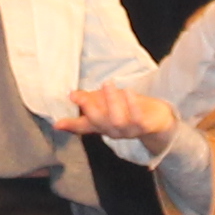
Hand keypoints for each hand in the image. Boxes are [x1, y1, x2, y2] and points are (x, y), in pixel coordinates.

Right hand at [53, 83, 178, 146]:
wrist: (158, 120)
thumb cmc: (128, 109)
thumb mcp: (106, 103)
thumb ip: (89, 100)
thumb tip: (70, 95)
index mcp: (102, 125)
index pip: (83, 126)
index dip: (70, 125)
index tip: (57, 124)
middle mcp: (113, 131)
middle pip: (98, 122)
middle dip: (89, 108)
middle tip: (81, 95)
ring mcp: (128, 130)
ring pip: (116, 120)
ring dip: (110, 101)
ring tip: (107, 84)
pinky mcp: (144, 126)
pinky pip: (137, 117)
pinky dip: (131, 104)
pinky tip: (128, 91)